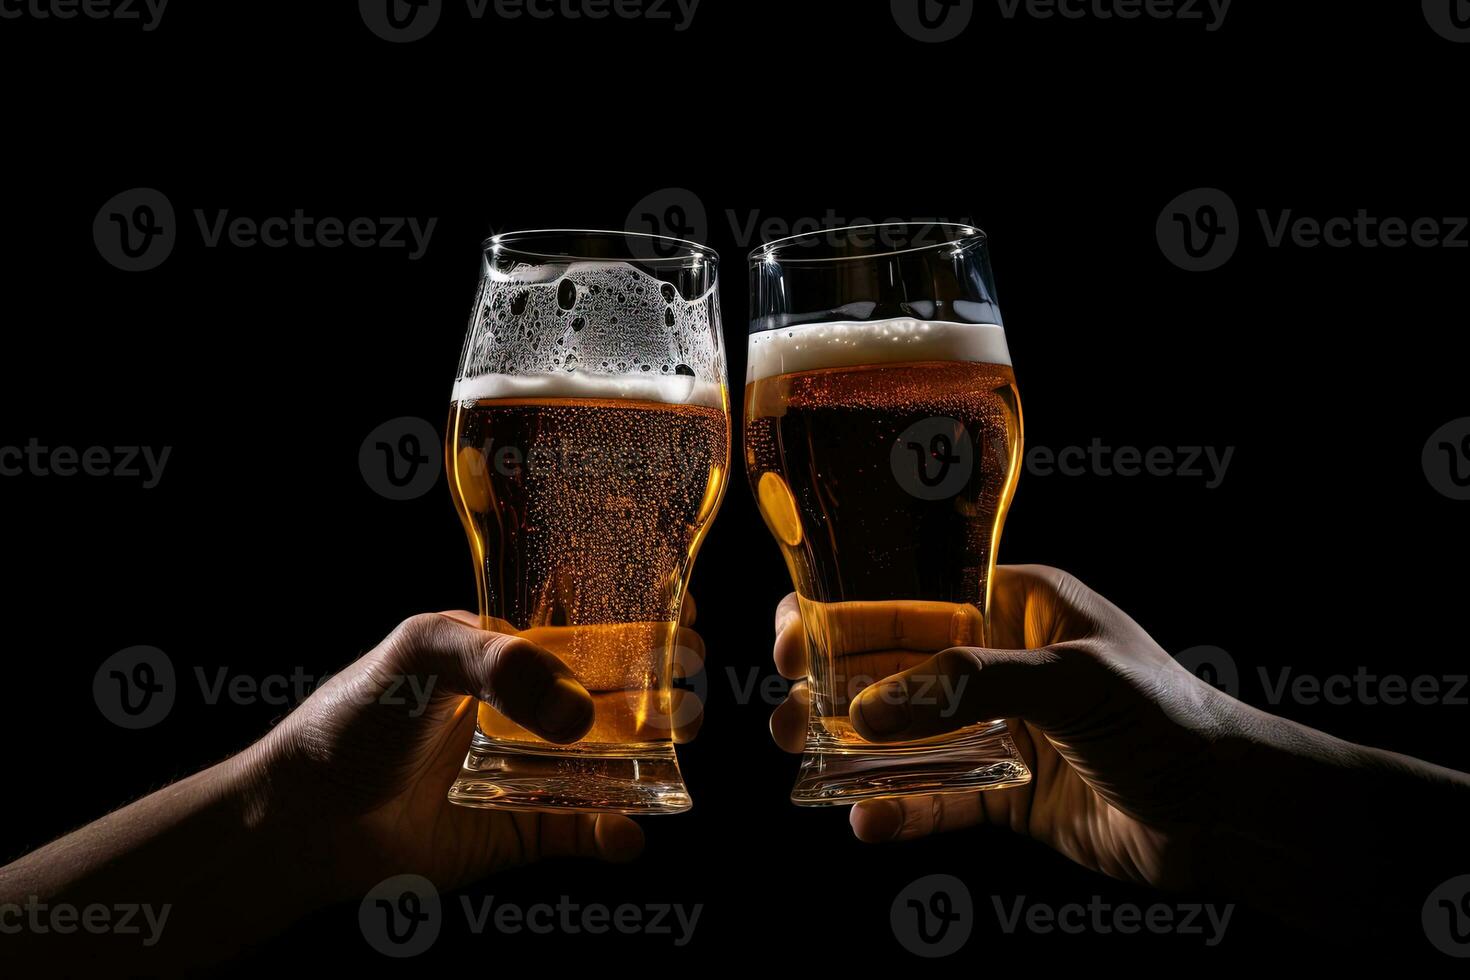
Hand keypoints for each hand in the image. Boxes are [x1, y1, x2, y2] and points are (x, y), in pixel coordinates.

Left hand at [244, 603, 704, 900]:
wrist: (305, 820)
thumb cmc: (352, 718)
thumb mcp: (418, 653)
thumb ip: (496, 662)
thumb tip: (580, 710)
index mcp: (504, 651)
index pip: (584, 623)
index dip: (635, 615)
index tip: (681, 607)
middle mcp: (525, 706)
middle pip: (615, 691)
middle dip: (661, 684)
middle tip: (688, 683)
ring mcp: (530, 769)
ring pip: (614, 759)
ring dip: (655, 753)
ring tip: (677, 743)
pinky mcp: (524, 830)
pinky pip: (586, 830)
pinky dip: (615, 832)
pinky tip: (626, 833)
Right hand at [767, 565, 1226, 890]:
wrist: (1228, 811)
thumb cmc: (1166, 717)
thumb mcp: (1070, 679)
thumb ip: (970, 683)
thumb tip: (868, 713)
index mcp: (1013, 603)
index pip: (910, 593)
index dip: (843, 611)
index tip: (793, 638)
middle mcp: (997, 658)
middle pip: (892, 664)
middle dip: (830, 684)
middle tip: (780, 709)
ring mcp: (999, 726)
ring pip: (904, 732)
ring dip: (848, 746)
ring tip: (794, 756)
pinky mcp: (1007, 790)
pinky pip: (938, 796)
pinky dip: (899, 807)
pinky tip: (863, 820)